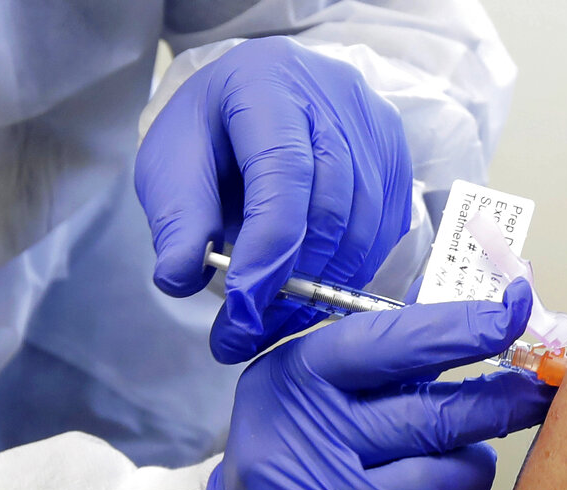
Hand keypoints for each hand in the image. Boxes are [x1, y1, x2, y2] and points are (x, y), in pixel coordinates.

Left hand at [135, 36, 411, 363]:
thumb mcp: (170, 165)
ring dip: (322, 288)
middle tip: (249, 332)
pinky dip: (349, 273)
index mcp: (268, 81)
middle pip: (332, 204)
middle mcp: (336, 94)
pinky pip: (383, 232)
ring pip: (364, 226)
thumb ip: (177, 218)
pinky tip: (310, 292)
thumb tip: (179, 278)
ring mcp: (375, 126)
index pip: (283, 171)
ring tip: (273, 321)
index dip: (268, 247)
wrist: (250, 104)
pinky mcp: (396, 158)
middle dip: (292, 281)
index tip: (242, 308)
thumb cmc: (208, 134)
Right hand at [206, 279, 554, 489]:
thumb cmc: (295, 455)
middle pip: (436, 416)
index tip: (513, 313)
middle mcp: (308, 438)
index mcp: (298, 378)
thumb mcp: (313, 389)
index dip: (462, 329)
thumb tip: (487, 332)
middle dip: (499, 405)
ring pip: (452, 478)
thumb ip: (386, 363)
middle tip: (534, 395)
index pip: (393, 344)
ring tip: (450, 469)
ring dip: (469, 471)